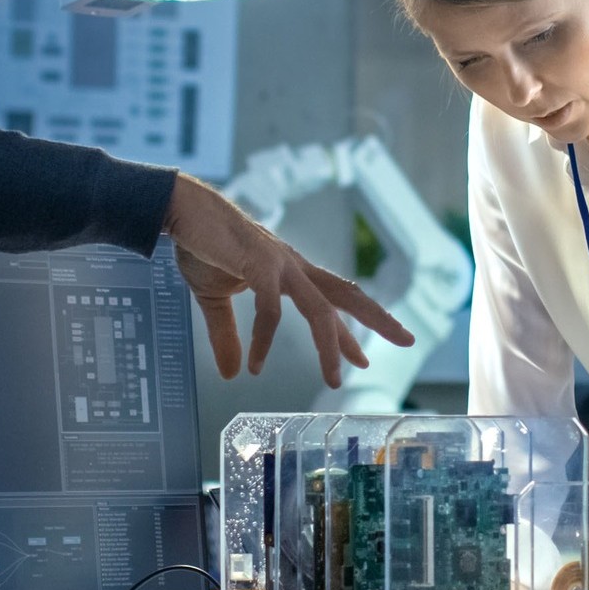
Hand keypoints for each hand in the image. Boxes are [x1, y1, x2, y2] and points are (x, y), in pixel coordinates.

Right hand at [165, 173, 413, 387]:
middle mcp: (293, 266)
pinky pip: (270, 310)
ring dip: (331, 345)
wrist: (180, 210)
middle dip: (378, 318)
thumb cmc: (201, 245)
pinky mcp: (258, 264)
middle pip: (346, 294)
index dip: (347, 332)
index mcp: (289, 271)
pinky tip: (256, 364)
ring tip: (334, 379)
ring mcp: (279, 264)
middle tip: (408, 340)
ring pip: (320, 308)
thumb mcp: (215, 297)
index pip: (330, 303)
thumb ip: (226, 335)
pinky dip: (265, 340)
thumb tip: (233, 374)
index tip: (363, 357)